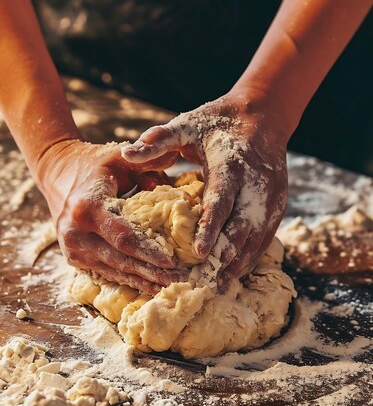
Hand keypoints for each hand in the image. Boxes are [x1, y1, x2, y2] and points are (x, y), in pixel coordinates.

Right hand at [37, 139, 186, 294]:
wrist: (56, 172)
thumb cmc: (93, 163)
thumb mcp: (118, 156)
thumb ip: (145, 159)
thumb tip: (174, 157)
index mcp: (88, 207)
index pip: (124, 237)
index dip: (149, 252)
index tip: (173, 261)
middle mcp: (76, 233)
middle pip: (121, 260)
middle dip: (152, 272)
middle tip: (182, 279)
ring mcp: (72, 248)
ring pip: (114, 271)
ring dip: (143, 280)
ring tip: (172, 285)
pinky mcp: (73, 257)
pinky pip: (105, 271)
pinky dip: (129, 279)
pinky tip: (150, 285)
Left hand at [122, 94, 287, 286]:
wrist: (263, 117)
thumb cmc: (217, 123)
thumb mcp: (188, 124)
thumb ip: (158, 140)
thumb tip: (127, 154)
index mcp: (233, 163)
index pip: (223, 199)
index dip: (212, 226)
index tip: (197, 252)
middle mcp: (258, 184)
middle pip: (244, 227)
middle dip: (225, 257)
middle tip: (204, 283)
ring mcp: (272, 198)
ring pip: (256, 239)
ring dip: (237, 264)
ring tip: (215, 288)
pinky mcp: (277, 207)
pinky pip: (264, 239)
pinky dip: (248, 259)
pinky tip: (231, 276)